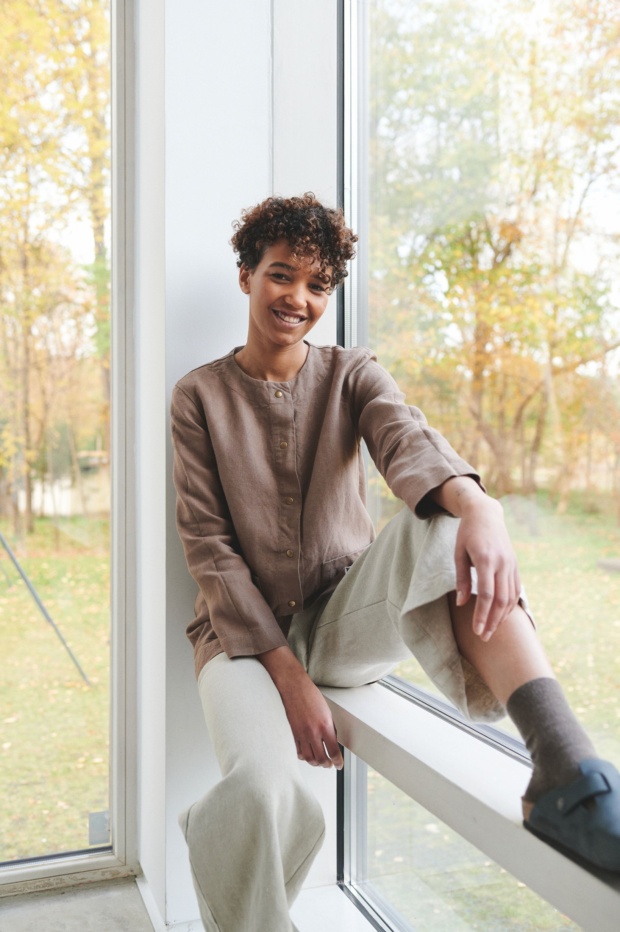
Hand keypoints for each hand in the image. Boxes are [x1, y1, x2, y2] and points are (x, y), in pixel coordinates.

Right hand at [258, 646, 343, 768]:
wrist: (293, 686)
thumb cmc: (310, 694)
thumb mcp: (327, 711)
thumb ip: (330, 727)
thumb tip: (332, 740)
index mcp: (325, 726)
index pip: (333, 751)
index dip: (337, 761)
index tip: (339, 764)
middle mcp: (313, 732)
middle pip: (321, 759)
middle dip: (327, 765)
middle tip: (330, 764)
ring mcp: (301, 734)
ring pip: (309, 758)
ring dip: (316, 763)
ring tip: (320, 762)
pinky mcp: (293, 733)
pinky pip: (299, 751)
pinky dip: (304, 756)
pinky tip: (307, 755)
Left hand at [454, 496, 520, 640]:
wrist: (486, 514)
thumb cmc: (467, 533)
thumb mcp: (458, 553)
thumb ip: (461, 579)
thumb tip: (461, 604)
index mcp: (486, 559)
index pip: (486, 594)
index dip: (482, 615)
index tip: (477, 631)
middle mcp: (502, 563)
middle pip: (500, 600)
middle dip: (493, 621)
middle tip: (484, 637)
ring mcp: (512, 564)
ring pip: (511, 597)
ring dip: (502, 616)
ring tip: (491, 630)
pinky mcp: (515, 565)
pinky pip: (515, 590)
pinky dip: (510, 605)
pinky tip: (501, 616)